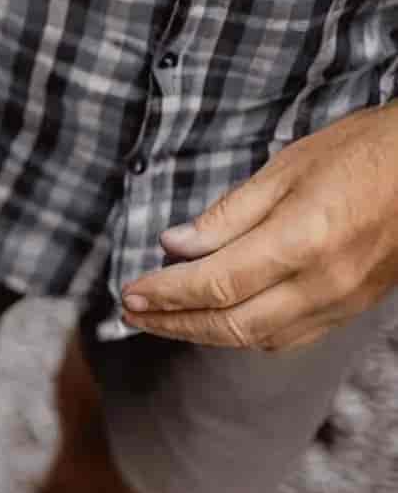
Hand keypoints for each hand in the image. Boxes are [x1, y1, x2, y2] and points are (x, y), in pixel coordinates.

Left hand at [121, 103, 397, 350]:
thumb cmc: (362, 153)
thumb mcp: (286, 168)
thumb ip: (228, 215)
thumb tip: (174, 246)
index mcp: (300, 243)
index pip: (213, 284)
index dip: (164, 294)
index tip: (129, 293)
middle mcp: (322, 284)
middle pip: (230, 324)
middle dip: (173, 323)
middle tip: (133, 313)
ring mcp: (342, 301)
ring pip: (258, 338)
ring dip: (205, 333)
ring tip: (166, 318)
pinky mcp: (354, 307)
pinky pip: (291, 336)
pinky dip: (248, 334)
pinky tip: (222, 319)